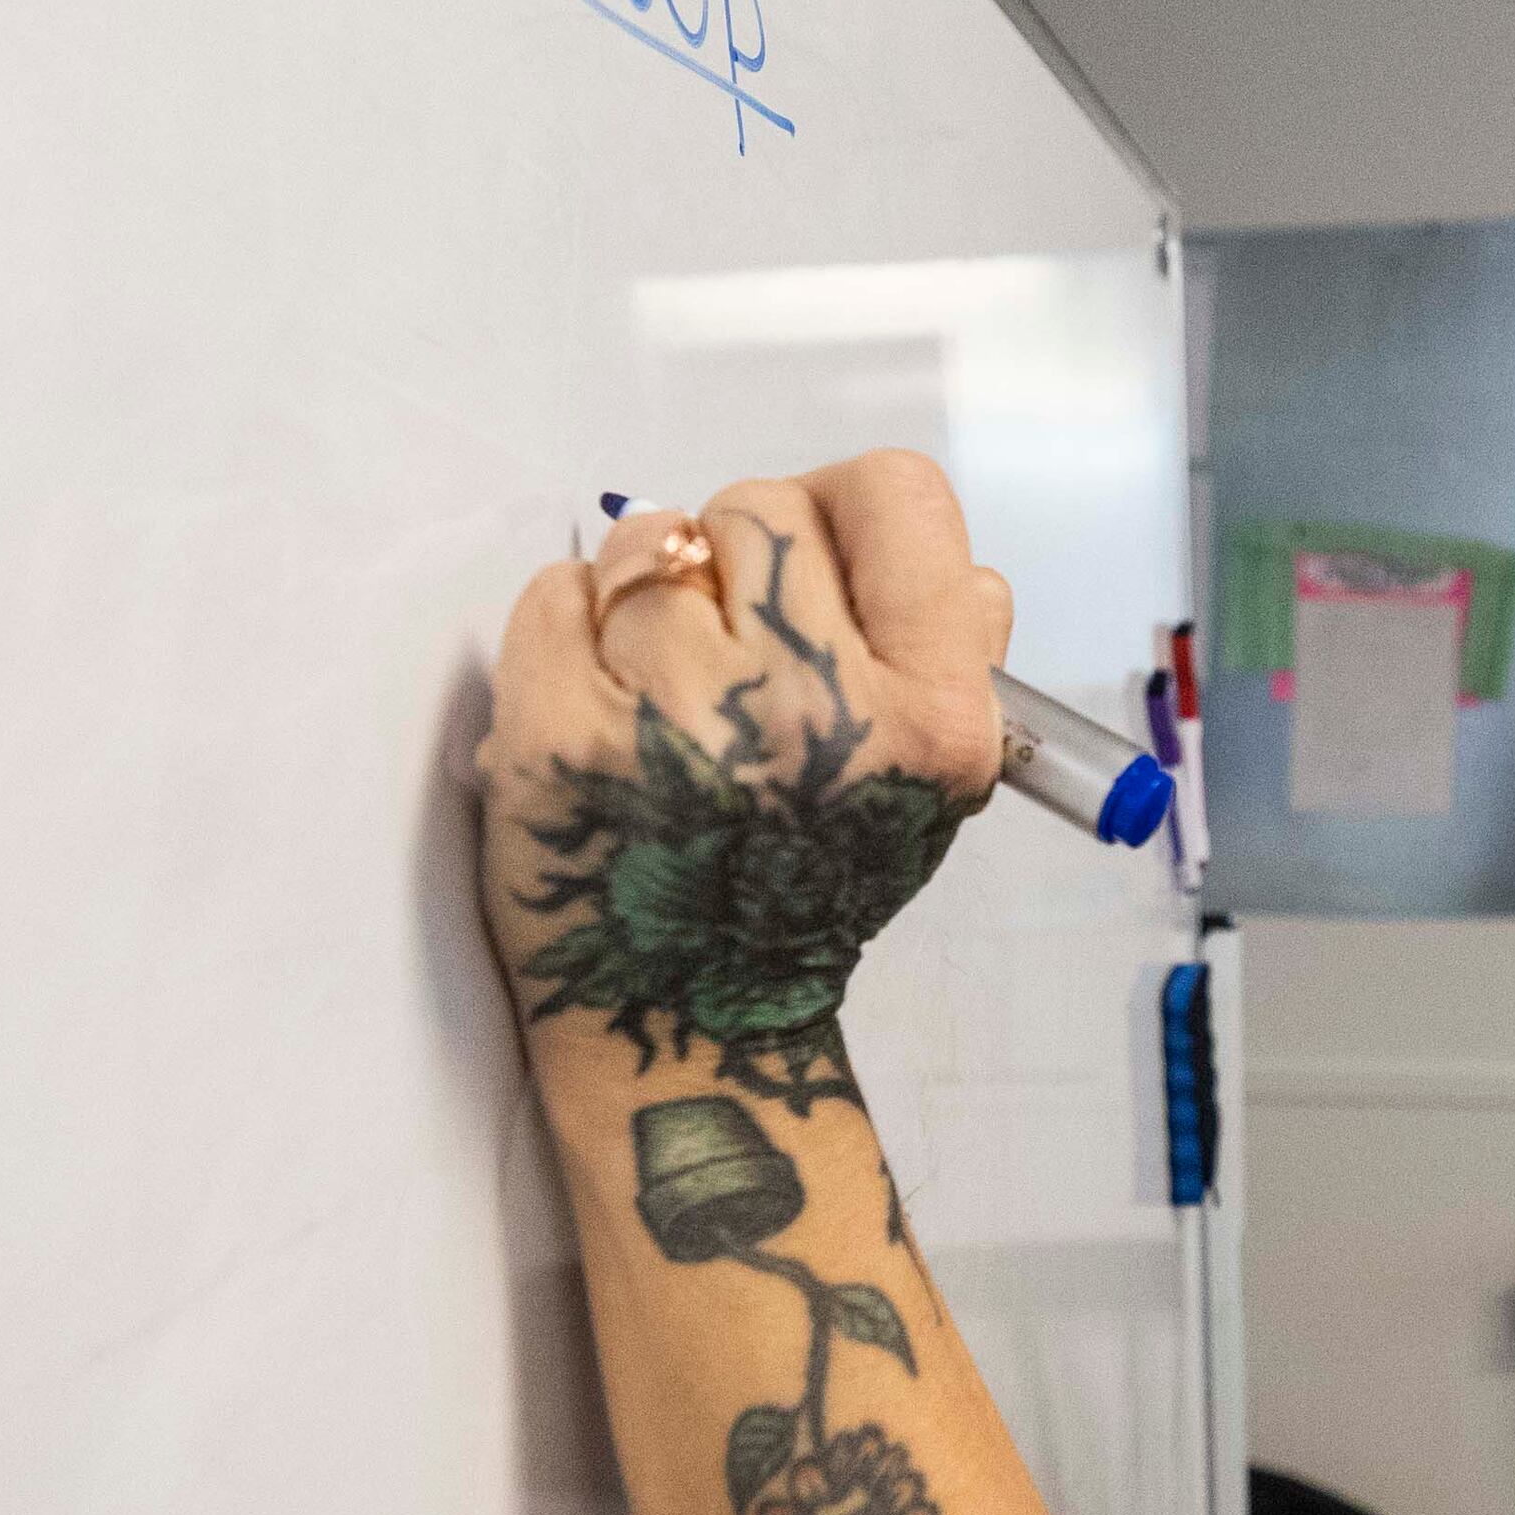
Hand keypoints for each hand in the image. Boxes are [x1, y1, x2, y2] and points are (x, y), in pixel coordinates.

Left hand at [480, 453, 1015, 1115]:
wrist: (692, 1018)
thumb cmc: (807, 883)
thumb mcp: (934, 788)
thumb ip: (956, 662)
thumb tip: (958, 572)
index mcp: (929, 720)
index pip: (898, 496)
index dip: (849, 515)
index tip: (820, 569)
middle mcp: (812, 713)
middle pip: (763, 507)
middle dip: (738, 565)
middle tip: (733, 664)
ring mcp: (680, 721)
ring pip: (652, 539)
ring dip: (647, 596)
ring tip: (663, 695)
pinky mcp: (559, 736)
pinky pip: (555, 591)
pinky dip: (566, 630)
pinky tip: (600, 705)